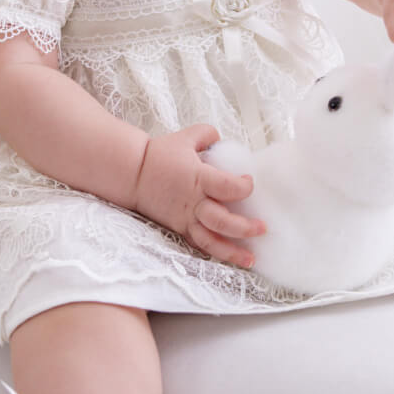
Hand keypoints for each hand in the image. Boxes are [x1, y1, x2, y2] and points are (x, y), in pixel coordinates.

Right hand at [132, 125, 264, 268]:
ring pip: (210, 240)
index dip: (244, 187)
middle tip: (263, 228)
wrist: (131, 174)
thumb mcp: (186, 137)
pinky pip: (197, 243)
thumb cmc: (158, 155)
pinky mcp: (178, 228)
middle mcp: (193, 202)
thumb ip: (208, 135)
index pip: (227, 187)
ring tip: (250, 259)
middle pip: (222, 221)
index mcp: (198, 177)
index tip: (249, 182)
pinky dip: (214, 252)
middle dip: (245, 228)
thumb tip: (223, 140)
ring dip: (232, 252)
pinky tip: (229, 257)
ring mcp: (185, 218)